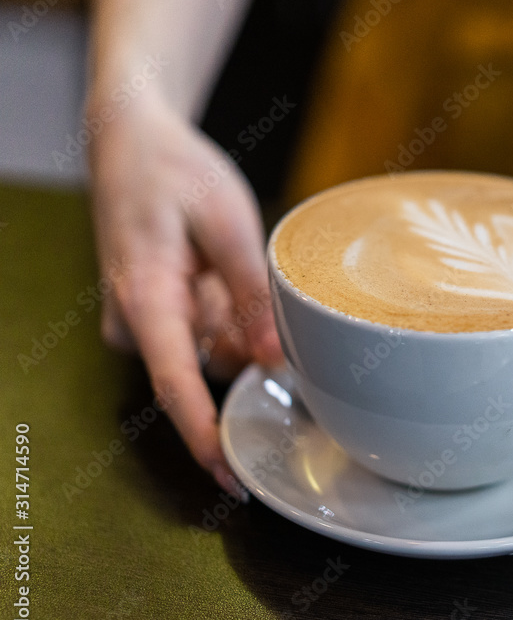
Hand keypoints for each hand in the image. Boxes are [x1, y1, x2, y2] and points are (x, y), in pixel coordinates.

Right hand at [88, 90, 282, 494]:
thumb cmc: (174, 172)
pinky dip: (225, 309)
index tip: (234, 480)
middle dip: (243, 342)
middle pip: (206, 366)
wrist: (129, 139)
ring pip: (210, 348)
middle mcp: (137, 319)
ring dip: (236, 318)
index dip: (206, 437)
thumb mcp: (227, 224)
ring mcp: (142, 317)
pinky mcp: (154, 311)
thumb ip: (252, 294)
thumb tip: (275, 360)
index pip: (176, 387)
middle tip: (250, 277)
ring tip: (231, 259)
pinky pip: (202, 330)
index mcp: (147, 299)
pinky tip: (221, 267)